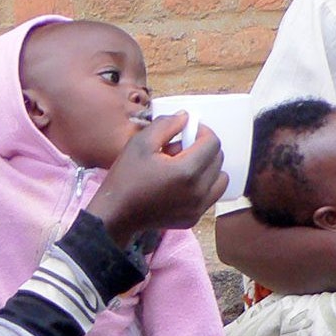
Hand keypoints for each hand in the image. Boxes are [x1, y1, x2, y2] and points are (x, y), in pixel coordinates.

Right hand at [85, 115, 227, 246]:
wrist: (115, 214)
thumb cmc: (125, 177)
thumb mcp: (140, 143)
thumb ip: (165, 125)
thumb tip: (185, 117)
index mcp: (186, 171)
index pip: (213, 143)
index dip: (202, 131)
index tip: (187, 131)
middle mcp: (198, 191)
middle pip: (218, 159)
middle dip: (202, 149)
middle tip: (178, 150)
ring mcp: (197, 207)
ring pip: (220, 179)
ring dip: (207, 168)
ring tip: (183, 168)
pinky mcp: (193, 218)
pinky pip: (210, 196)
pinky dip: (202, 186)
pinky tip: (180, 185)